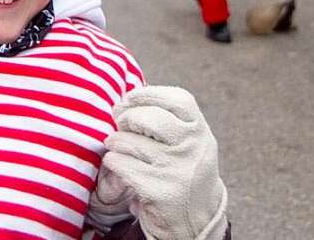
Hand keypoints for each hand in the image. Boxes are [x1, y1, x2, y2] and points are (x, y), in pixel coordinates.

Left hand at [99, 86, 227, 239]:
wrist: (195, 219)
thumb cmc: (180, 167)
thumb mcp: (185, 140)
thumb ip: (163, 117)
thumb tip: (121, 103)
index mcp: (200, 131)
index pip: (178, 99)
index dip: (148, 94)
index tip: (129, 98)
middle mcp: (193, 148)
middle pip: (148, 118)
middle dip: (127, 118)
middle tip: (121, 124)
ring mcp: (177, 169)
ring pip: (128, 141)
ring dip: (114, 141)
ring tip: (116, 145)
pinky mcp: (159, 190)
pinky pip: (120, 163)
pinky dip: (113, 161)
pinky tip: (119, 165)